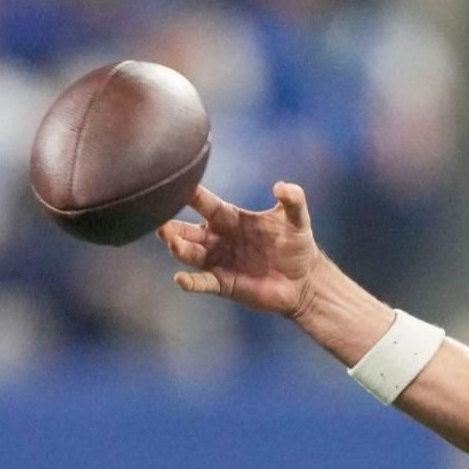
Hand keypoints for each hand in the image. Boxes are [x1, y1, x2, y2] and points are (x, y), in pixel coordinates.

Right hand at [157, 183, 323, 319]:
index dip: (193, 196)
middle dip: (174, 227)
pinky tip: (181, 280)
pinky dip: (191, 282)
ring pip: (191, 254)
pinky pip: (203, 282)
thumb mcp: (298, 220)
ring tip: (172, 243)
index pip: (207, 204)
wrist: (306, 280)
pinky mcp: (223, 284)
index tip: (176, 184)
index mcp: (231, 218)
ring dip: (180, 249)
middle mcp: (218, 238)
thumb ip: (293, 200)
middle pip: (189, 231)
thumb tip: (283, 186)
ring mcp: (218, 261)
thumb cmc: (297, 245)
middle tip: (162, 224)